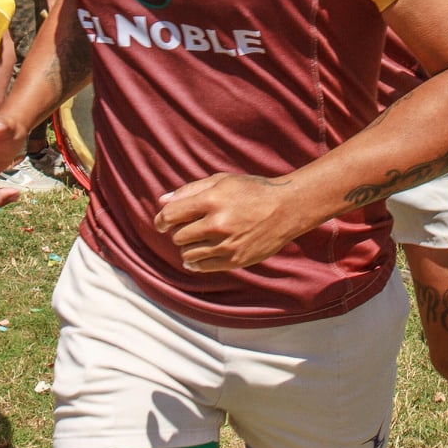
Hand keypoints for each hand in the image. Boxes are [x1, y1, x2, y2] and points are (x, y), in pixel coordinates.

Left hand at [153, 174, 301, 271]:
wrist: (286, 208)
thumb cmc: (252, 190)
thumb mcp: (222, 180)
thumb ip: (190, 190)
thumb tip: (161, 201)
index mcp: (212, 199)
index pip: (170, 215)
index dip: (161, 220)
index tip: (162, 223)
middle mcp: (217, 223)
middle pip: (178, 236)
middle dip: (178, 232)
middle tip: (189, 228)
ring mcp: (227, 244)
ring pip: (188, 254)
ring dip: (188, 247)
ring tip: (199, 239)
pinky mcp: (235, 260)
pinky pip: (203, 267)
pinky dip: (195, 263)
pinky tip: (199, 255)